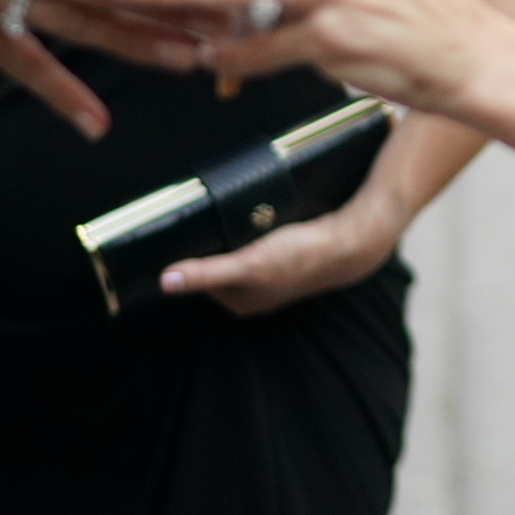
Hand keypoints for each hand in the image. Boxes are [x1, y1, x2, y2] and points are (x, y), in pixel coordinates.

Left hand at [159, 182, 409, 316]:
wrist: (349, 241)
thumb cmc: (301, 257)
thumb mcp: (248, 266)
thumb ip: (206, 274)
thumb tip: (165, 282)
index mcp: (238, 301)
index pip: (198, 276)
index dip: (190, 254)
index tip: (183, 231)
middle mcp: (251, 291)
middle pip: (215, 262)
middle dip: (211, 241)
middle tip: (210, 217)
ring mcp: (267, 274)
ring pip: (234, 251)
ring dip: (229, 233)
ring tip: (229, 214)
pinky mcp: (281, 255)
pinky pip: (252, 241)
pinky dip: (248, 229)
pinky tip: (252, 216)